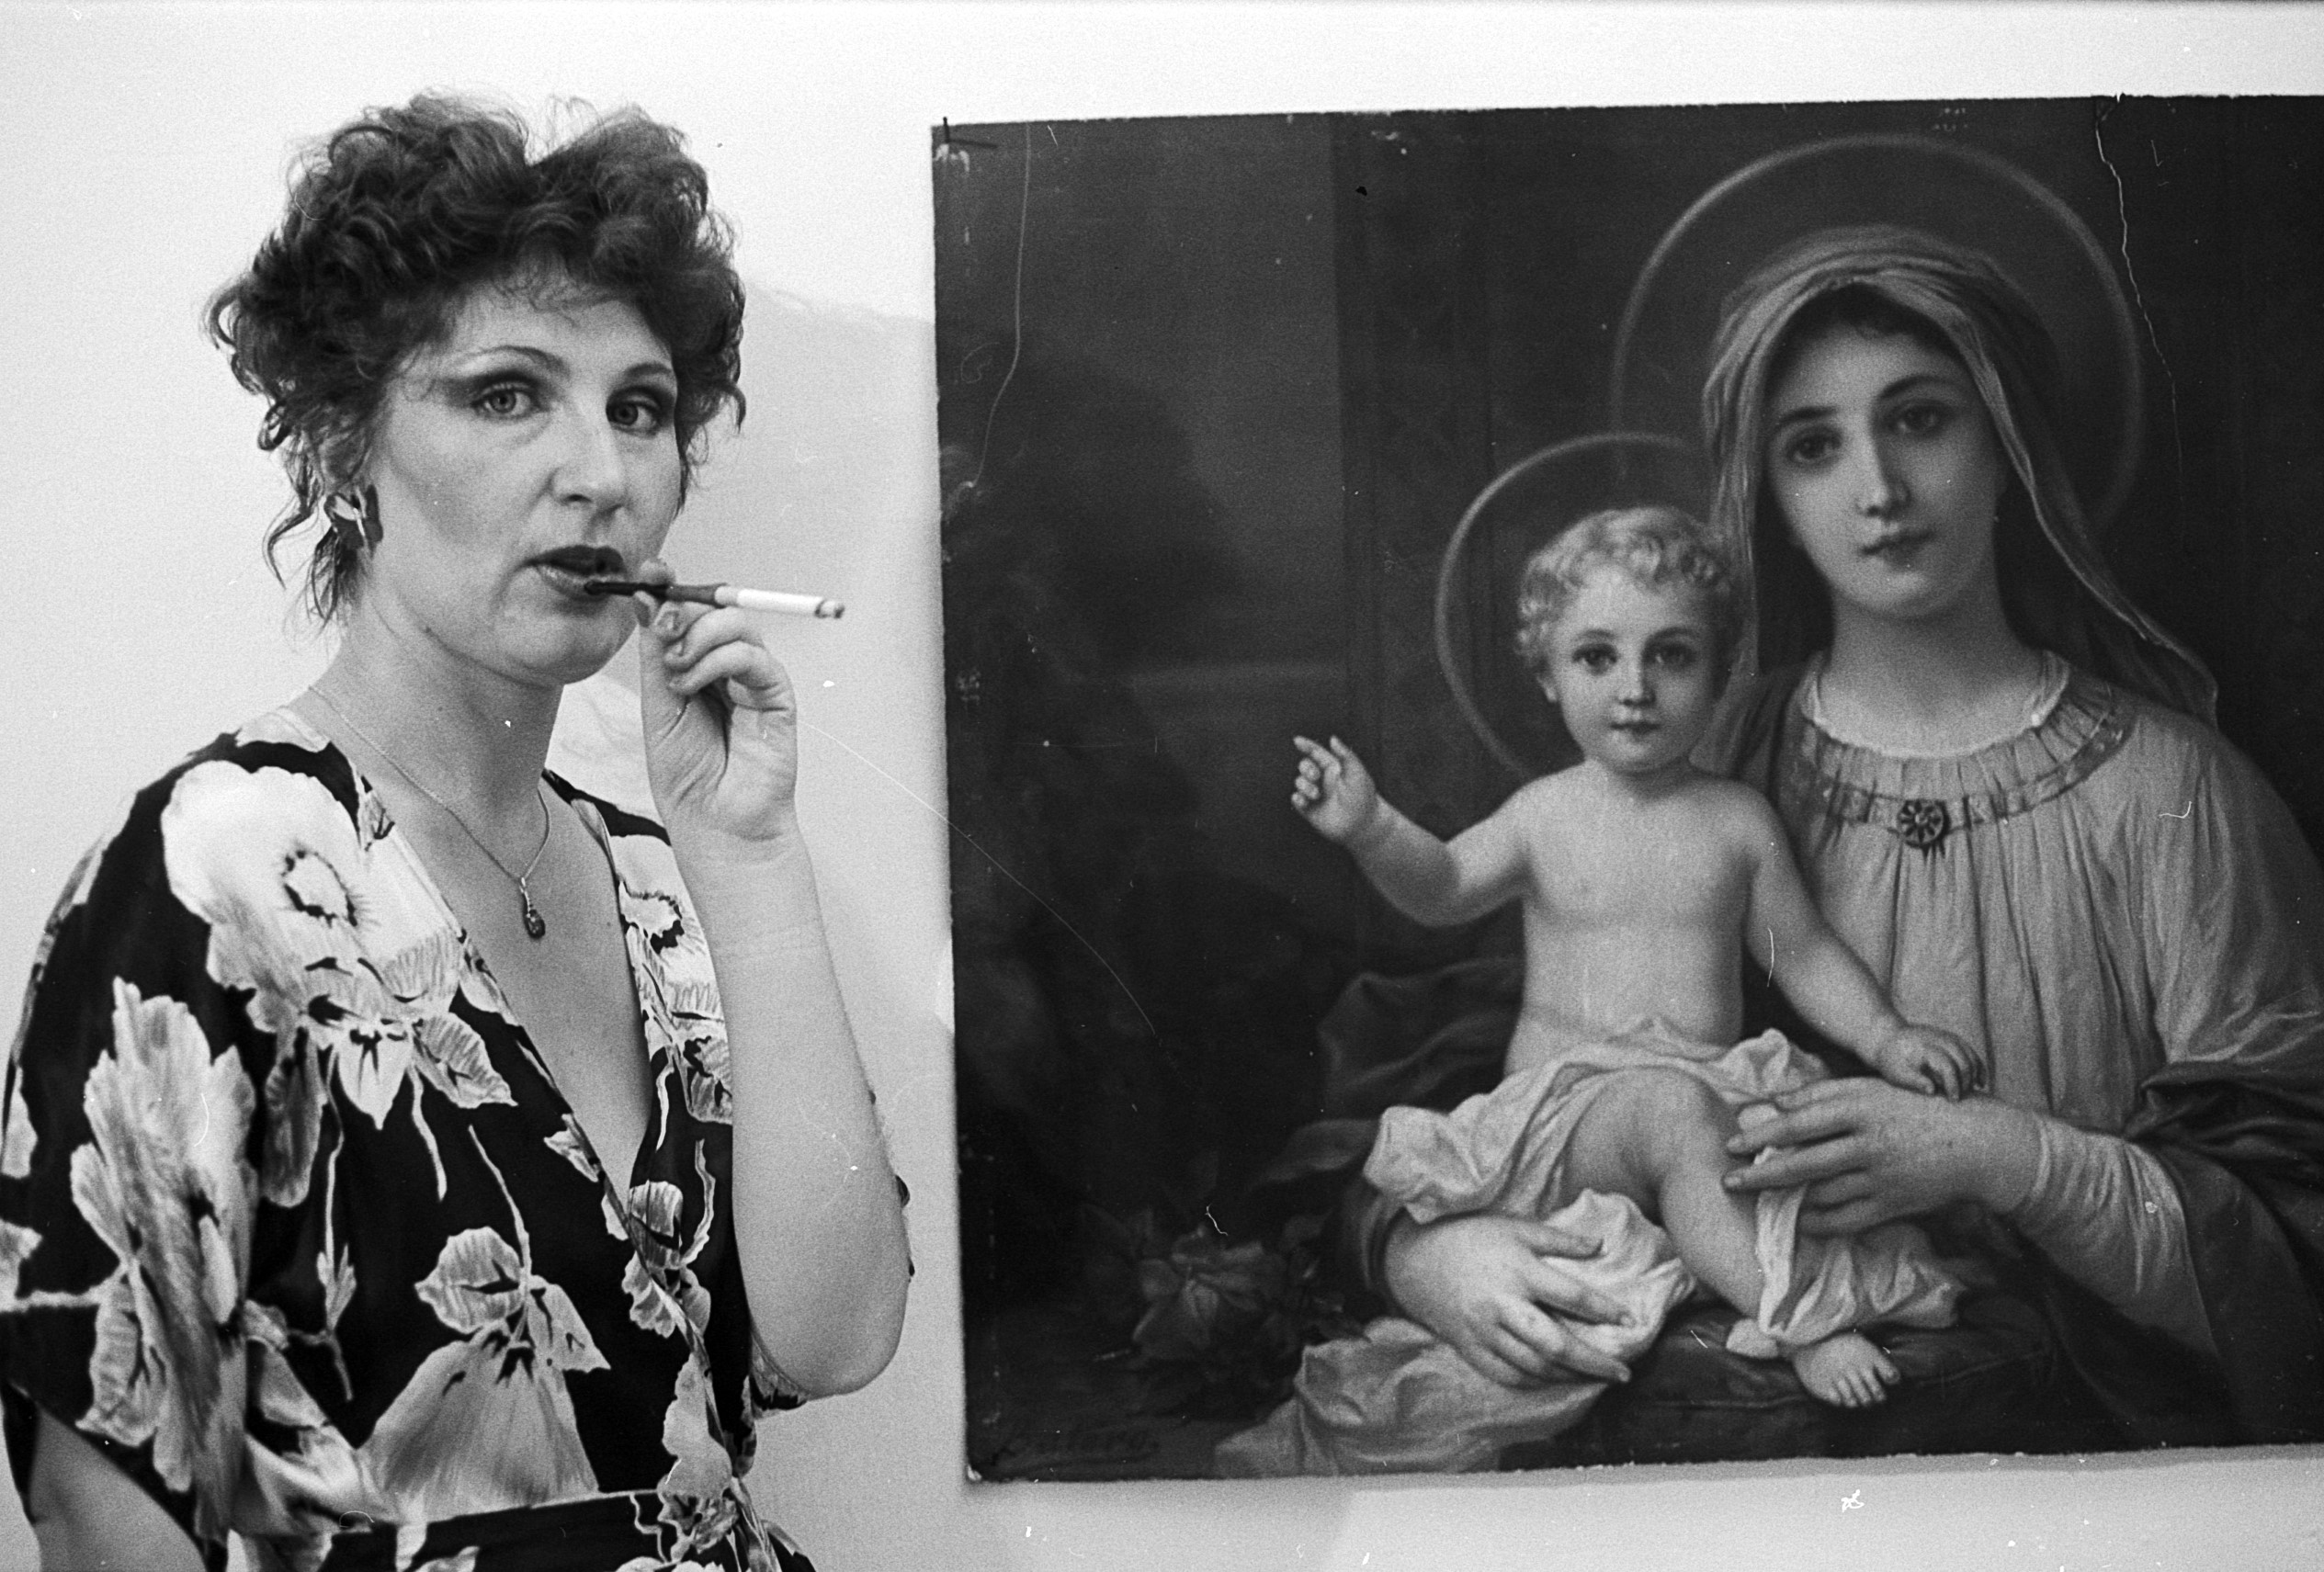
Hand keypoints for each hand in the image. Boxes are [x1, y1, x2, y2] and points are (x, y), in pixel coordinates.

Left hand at [632, 559, 799, 843]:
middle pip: (716, 608)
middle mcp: (727, 667)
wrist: (714, 823)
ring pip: (737, 623)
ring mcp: (754, 679)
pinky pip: (754, 656)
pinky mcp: (777, 695)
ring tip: (678, 673)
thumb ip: (657, 654)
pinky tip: (695, 685)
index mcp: (697, 665)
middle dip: (685, 610)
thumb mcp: (657, 704)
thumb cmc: (687, 775)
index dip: (673, 587)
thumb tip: (649, 601)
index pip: (690, 612)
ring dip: (700, 637)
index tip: (651, 571)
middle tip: (664, 632)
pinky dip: (720, 660)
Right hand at [1291, 735, 1379, 843]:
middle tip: (1315, 776)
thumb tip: (1332, 738)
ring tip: (1315, 794)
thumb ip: (1345, 755)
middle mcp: (1323, 780)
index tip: (1296, 740)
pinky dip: (1297, 798)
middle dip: (1305, 768)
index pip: (1316, 753)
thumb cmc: (1363, 798)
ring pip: (1299, 782)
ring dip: (1303, 785)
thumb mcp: (1357, 773)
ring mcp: (1316, 795)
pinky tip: (1303, 801)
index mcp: (1334, 769)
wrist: (1362, 826)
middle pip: (1305, 766)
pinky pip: (1296, 800)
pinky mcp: (1310, 810)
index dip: (1306, 745)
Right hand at [1381, 1212, 1634, 1387]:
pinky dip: (1534, 1383)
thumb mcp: (1513, 1227)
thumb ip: (1558, 1239)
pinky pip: (1506, 1375)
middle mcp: (1503, 1306)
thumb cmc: (1468, 1236)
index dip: (1604, 1310)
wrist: (1412, 1258)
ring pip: (1533, 1365)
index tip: (1630, 1320)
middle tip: (1623, 1373)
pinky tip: (1553, 1380)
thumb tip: (1600, 1244)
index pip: (1571, 1296)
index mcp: (1518, 1271)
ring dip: (1569, 1376)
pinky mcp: (1469, 1348)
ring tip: (1593, 1378)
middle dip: (1593, 1362)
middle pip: (1556, 1343)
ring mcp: (1484, 1331)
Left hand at [1723, 1077, 2041, 1235]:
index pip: (1799, 1122)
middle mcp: (1869, 1142)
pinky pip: (1846, 1219)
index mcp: (1861, 1105)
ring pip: (1821, 1194)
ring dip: (1786, 1200)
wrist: (1978, 1144)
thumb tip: (1773, 1101)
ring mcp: (1882, 1177)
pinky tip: (1799, 1220)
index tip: (1732, 1145)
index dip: (1761, 1135)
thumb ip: (1822, 1093)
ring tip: (1760, 1200)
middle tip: (1729, 1182)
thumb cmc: (1916, 1108)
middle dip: (1761, 1175)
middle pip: (1803, 1163)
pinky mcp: (1893, 1204)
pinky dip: (1818, 1222)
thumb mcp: (1872, 1089)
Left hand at [1862, 1020, 1980, 1099]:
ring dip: (1976, 1072)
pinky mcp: (1950, 1038)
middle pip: (1962, 1058)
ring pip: (1969, 1053)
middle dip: (1966, 1079)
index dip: (1953, 1084)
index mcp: (1924, 1047)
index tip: (1954, 1100)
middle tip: (1962, 1097)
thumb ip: (1914, 1081)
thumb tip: (1932, 1091)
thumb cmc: (1892, 1061)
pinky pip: (1969, 1050)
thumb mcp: (1897, 1074)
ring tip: (1975, 1091)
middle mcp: (1938, 1038)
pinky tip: (1980, 1082)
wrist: (1887, 1039)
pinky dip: (1978, 1065)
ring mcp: (1946, 1036)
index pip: (1946, 1065)